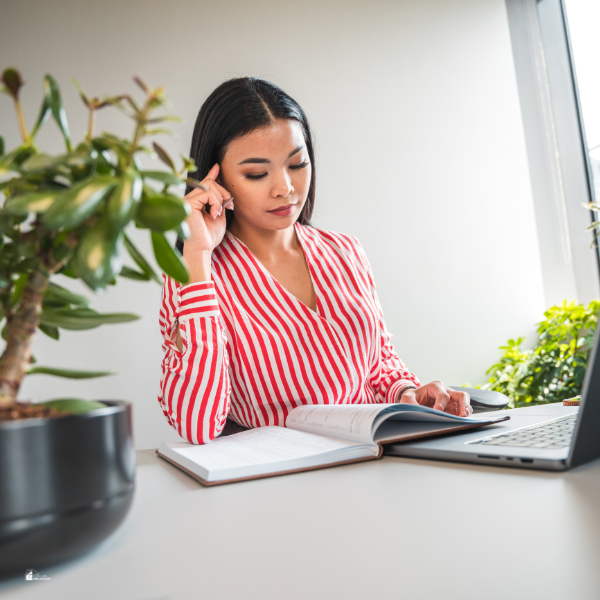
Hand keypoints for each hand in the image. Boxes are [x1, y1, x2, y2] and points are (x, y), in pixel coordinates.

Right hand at [182, 164, 231, 280]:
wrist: (202, 249)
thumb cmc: (208, 237)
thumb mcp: (218, 216)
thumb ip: (219, 203)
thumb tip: (224, 192)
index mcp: (194, 202)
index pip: (203, 184)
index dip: (211, 175)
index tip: (217, 168)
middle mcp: (187, 199)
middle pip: (208, 183)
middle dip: (223, 192)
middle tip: (229, 205)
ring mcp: (186, 200)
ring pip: (209, 186)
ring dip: (220, 199)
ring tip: (218, 213)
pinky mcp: (188, 202)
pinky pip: (208, 193)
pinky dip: (216, 203)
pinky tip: (214, 214)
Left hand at [398, 381, 471, 416]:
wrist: (412, 400)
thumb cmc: (412, 397)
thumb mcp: (407, 398)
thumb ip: (411, 403)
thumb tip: (419, 412)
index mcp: (435, 387)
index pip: (443, 395)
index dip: (441, 404)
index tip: (437, 412)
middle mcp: (446, 391)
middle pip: (460, 395)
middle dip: (464, 404)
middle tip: (463, 414)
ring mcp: (451, 400)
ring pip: (464, 402)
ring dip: (466, 411)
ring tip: (465, 419)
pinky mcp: (453, 409)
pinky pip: (462, 411)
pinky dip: (463, 416)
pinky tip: (461, 422)